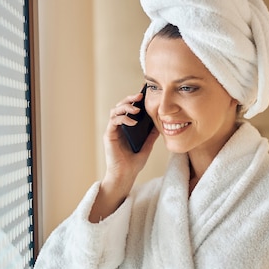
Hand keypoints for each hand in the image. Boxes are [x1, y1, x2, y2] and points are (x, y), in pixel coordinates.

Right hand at [89, 89, 158, 221]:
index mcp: (126, 128)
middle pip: (120, 106)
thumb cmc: (134, 164)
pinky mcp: (109, 136)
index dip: (135, 99)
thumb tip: (160, 124)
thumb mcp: (147, 146)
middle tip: (140, 94)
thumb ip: (151, 135)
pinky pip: (114, 121)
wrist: (125, 176)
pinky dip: (123, 118)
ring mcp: (112, 131)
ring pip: (115, 110)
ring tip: (137, 108)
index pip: (129, 109)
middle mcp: (118, 127)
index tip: (144, 91)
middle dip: (130, 98)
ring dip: (126, 106)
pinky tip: (133, 122)